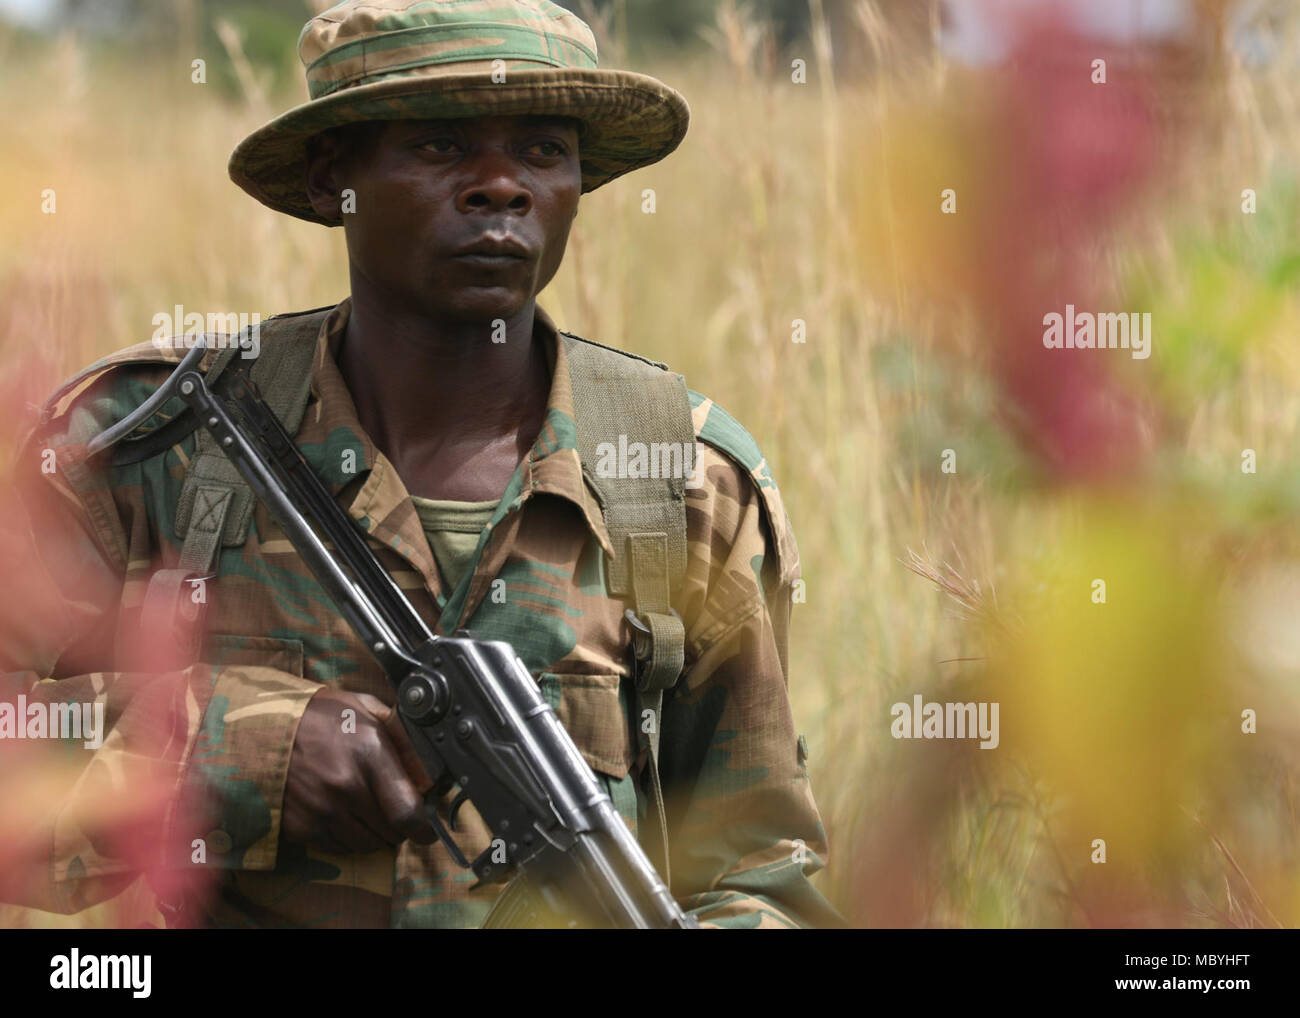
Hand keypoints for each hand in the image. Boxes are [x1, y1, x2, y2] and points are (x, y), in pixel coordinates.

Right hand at [281, 687, 438, 853]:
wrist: (262, 727)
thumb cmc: (320, 716)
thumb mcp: (367, 710)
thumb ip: (402, 739)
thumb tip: (429, 775)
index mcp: (369, 752)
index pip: (407, 811)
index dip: (424, 828)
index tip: (427, 829)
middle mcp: (346, 787)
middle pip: (390, 833)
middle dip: (400, 828)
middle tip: (395, 813)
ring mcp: (321, 810)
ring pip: (366, 845)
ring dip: (375, 835)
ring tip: (368, 813)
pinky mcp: (300, 827)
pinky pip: (338, 848)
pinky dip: (348, 839)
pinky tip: (344, 816)